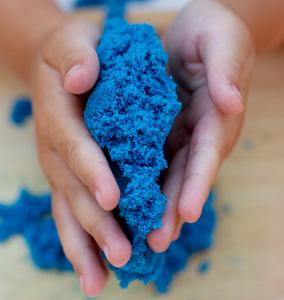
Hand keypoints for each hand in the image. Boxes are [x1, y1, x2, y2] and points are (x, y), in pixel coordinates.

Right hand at [30, 20, 130, 296]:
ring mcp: (60, 167)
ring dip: (87, 246)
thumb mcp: (74, 40)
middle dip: (97, 222)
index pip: (75, 145)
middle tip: (121, 252)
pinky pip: (72, 212)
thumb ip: (77, 55)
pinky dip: (83, 243)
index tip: (112, 196)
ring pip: (70, 210)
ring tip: (101, 281)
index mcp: (59, 113)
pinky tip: (95, 270)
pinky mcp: (69, 177)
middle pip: (74, 189)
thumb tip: (82, 77)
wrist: (57, 65)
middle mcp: (55, 148)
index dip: (91, 170)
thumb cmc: (72, 51)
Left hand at [148, 0, 255, 250]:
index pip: (207, 154)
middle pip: (186, 176)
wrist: (192, 30)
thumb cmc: (212, 31)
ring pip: (169, 176)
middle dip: (173, 209)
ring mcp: (180, 135)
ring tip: (142, 238)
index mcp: (216, 116)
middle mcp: (199, 133)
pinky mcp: (161, 132)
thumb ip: (225, 70)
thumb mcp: (220, 40)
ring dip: (158, 207)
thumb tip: (232, 104)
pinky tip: (128, 205)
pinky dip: (142, 185)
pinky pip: (151, 162)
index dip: (197, 183)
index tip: (186, 212)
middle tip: (157, 242)